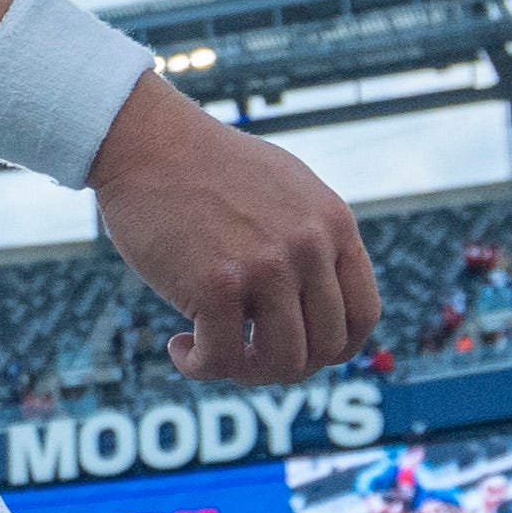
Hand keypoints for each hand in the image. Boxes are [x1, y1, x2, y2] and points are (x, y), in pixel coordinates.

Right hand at [91, 91, 381, 387]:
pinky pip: (221, 359)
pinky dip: (198, 366)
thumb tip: (317, 303)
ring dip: (245, 372)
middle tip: (244, 354)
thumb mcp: (285, 189)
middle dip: (283, 366)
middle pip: (324, 348)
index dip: (334, 349)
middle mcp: (310, 246)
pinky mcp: (217, 284)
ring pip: (282, 363)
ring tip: (212, 352)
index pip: (363, 315)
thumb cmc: (207, 167)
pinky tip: (180, 346)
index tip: (297, 350)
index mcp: (333, 224)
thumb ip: (311, 238)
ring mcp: (267, 266)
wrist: (148, 140)